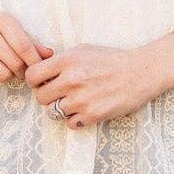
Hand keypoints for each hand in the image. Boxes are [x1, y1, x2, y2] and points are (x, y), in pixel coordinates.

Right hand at [0, 10, 53, 89]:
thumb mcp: (11, 29)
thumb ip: (31, 42)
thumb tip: (49, 56)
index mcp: (0, 20)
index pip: (24, 46)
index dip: (35, 62)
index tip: (39, 69)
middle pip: (15, 63)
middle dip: (23, 71)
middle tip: (22, 70)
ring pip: (2, 75)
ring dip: (8, 76)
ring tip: (5, 68)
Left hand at [21, 42, 165, 128]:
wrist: (141, 72)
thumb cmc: (111, 60)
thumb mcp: (83, 50)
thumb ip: (60, 60)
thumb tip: (40, 71)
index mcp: (67, 61)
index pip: (32, 76)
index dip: (35, 80)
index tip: (42, 82)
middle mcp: (72, 80)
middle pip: (40, 97)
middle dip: (48, 96)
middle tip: (60, 93)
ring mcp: (81, 99)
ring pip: (53, 112)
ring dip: (61, 108)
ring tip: (75, 101)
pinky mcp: (93, 115)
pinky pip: (70, 124)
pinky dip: (75, 119)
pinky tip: (86, 109)